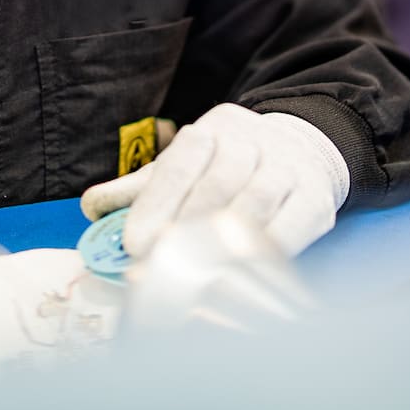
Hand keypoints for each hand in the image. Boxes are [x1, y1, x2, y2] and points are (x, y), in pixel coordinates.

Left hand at [79, 104, 348, 258]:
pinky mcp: (316, 200)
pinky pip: (290, 229)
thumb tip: (93, 208)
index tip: (135, 245)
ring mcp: (288, 170)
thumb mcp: (185, 165)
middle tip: (159, 269)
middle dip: (184, 231)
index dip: (155, 205)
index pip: (180, 165)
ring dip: (220, 246)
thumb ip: (141, 188)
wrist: (303, 151)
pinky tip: (239, 274)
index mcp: (213, 130)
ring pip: (253, 207)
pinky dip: (264, 254)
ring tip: (193, 278)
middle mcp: (253, 143)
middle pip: (216, 186)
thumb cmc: (228, 168)